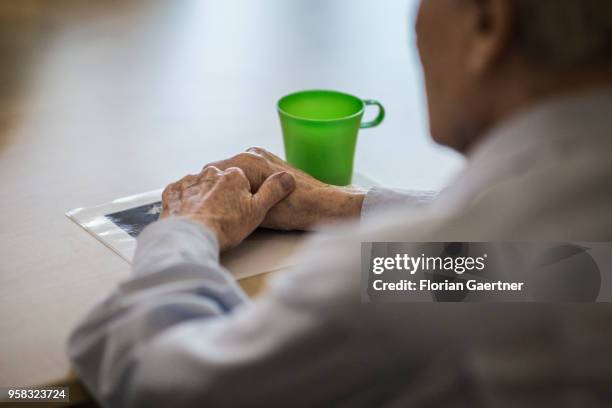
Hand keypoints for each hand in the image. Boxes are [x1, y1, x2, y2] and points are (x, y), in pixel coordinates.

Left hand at [161, 166, 294, 250]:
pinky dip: (185, 201)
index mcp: (234, 174)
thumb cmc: (225, 226)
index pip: (240, 179)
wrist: (192, 236)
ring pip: (200, 185)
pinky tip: (190, 215)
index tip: (239, 210)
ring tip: (207, 218)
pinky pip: (181, 192)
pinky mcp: (173, 191)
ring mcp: (190, 180)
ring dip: (203, 197)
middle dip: (222, 194)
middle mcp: (211, 172)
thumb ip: (273, 191)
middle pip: (219, 181)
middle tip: (223, 216)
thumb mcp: (258, 210)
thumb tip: (287, 178)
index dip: (241, 196)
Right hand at [205, 147, 364, 229]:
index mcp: (246, 161)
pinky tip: (248, 199)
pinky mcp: (270, 162)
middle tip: (219, 207)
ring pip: (235, 172)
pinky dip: (244, 183)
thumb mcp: (255, 211)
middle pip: (223, 171)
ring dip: (232, 186)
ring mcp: (262, 155)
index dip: (208, 190)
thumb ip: (232, 202)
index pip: (212, 173)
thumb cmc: (294, 209)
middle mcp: (252, 152)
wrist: (323, 204)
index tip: (207, 204)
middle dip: (220, 188)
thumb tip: (216, 203)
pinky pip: (248, 171)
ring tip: (233, 204)